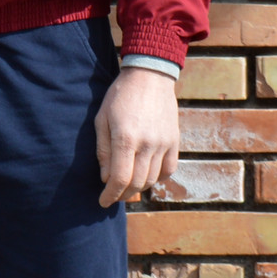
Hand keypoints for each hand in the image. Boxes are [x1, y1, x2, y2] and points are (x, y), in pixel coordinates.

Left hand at [96, 66, 179, 207]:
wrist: (150, 76)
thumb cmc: (120, 96)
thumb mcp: (102, 119)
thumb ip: (104, 151)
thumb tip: (106, 178)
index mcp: (126, 138)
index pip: (119, 179)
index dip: (110, 195)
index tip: (103, 202)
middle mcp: (147, 144)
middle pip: (136, 183)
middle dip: (122, 195)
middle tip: (113, 196)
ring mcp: (164, 143)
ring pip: (152, 179)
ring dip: (138, 188)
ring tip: (127, 188)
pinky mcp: (174, 141)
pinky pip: (169, 169)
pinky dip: (157, 178)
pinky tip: (147, 175)